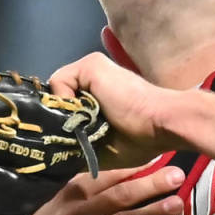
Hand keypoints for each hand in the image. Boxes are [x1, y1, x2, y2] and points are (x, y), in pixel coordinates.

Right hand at [0, 164, 184, 214]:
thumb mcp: (54, 210)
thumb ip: (84, 194)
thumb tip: (123, 176)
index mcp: (68, 197)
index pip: (104, 178)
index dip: (133, 169)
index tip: (160, 159)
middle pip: (117, 197)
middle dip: (149, 185)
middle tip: (178, 175)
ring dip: (150, 214)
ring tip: (176, 206)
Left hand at [50, 53, 182, 166]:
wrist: (161, 124)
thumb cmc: (141, 140)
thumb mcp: (103, 149)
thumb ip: (77, 144)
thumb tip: (54, 150)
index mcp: (103, 97)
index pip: (69, 106)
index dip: (65, 123)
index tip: (74, 139)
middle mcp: (96, 78)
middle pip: (62, 97)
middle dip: (63, 117)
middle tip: (78, 133)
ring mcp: (92, 68)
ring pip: (59, 89)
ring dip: (65, 111)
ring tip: (83, 124)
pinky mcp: (91, 65)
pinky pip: (59, 81)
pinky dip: (63, 100)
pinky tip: (84, 112)